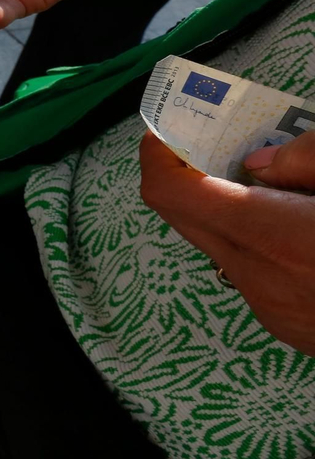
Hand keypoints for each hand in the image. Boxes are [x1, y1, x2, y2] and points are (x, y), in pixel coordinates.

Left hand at [139, 131, 314, 354]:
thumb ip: (308, 158)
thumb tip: (258, 163)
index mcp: (272, 235)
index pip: (170, 192)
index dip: (158, 154)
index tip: (169, 129)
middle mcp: (258, 278)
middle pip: (185, 218)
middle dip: (191, 176)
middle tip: (222, 144)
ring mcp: (271, 309)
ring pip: (220, 248)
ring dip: (230, 212)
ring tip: (277, 187)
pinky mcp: (289, 329)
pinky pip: (252, 275)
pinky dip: (259, 244)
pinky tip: (303, 231)